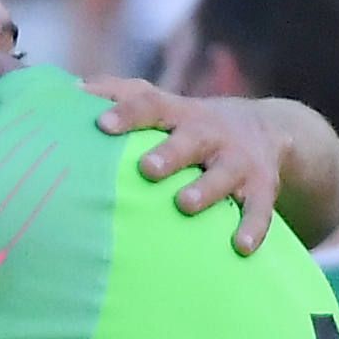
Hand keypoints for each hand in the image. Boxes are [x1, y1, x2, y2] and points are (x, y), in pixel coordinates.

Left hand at [92, 79, 285, 251]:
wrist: (269, 130)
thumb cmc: (193, 124)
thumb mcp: (164, 105)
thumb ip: (121, 95)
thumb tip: (69, 91)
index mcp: (181, 114)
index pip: (151, 105)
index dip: (128, 114)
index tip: (102, 124)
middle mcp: (210, 133)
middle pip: (190, 139)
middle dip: (170, 153)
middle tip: (146, 168)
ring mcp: (238, 161)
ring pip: (223, 174)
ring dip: (205, 189)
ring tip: (185, 204)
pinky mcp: (263, 188)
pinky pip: (260, 209)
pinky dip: (252, 227)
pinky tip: (241, 247)